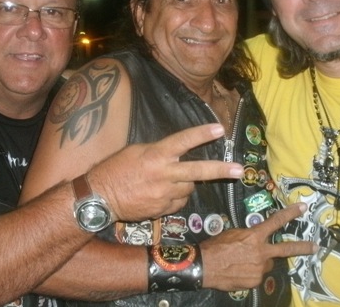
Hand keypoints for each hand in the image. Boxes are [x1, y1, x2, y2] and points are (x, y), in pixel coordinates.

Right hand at [88, 123, 243, 221]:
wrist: (99, 197)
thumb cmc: (115, 169)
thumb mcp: (135, 151)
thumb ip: (159, 152)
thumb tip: (175, 153)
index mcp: (155, 155)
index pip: (183, 141)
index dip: (202, 134)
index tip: (219, 130)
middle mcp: (163, 174)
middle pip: (198, 171)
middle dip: (221, 170)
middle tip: (240, 170)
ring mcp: (164, 194)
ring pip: (189, 187)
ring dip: (186, 183)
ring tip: (169, 180)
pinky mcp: (162, 209)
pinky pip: (179, 201)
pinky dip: (176, 197)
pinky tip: (162, 194)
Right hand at [200, 203, 317, 290]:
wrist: (205, 266)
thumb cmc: (216, 246)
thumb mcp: (233, 233)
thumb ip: (250, 236)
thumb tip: (256, 240)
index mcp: (255, 236)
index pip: (276, 222)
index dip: (290, 214)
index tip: (302, 208)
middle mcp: (261, 252)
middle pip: (286, 249)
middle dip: (302, 247)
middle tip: (315, 247)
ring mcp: (260, 268)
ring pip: (267, 263)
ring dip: (260, 262)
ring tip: (244, 262)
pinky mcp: (255, 281)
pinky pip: (258, 275)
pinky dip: (252, 272)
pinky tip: (240, 270)